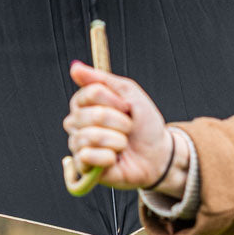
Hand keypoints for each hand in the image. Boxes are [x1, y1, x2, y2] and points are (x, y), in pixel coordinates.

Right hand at [63, 61, 187, 195]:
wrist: (158, 156)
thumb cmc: (143, 123)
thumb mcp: (128, 92)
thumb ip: (100, 79)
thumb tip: (74, 67)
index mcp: (84, 102)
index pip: (91, 93)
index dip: (114, 101)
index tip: (127, 107)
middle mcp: (76, 122)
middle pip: (92, 115)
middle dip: (119, 122)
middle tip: (128, 128)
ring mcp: (78, 144)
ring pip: (89, 137)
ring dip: (116, 140)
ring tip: (123, 144)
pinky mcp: (84, 167)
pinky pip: (86, 157)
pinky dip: (107, 157)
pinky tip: (114, 158)